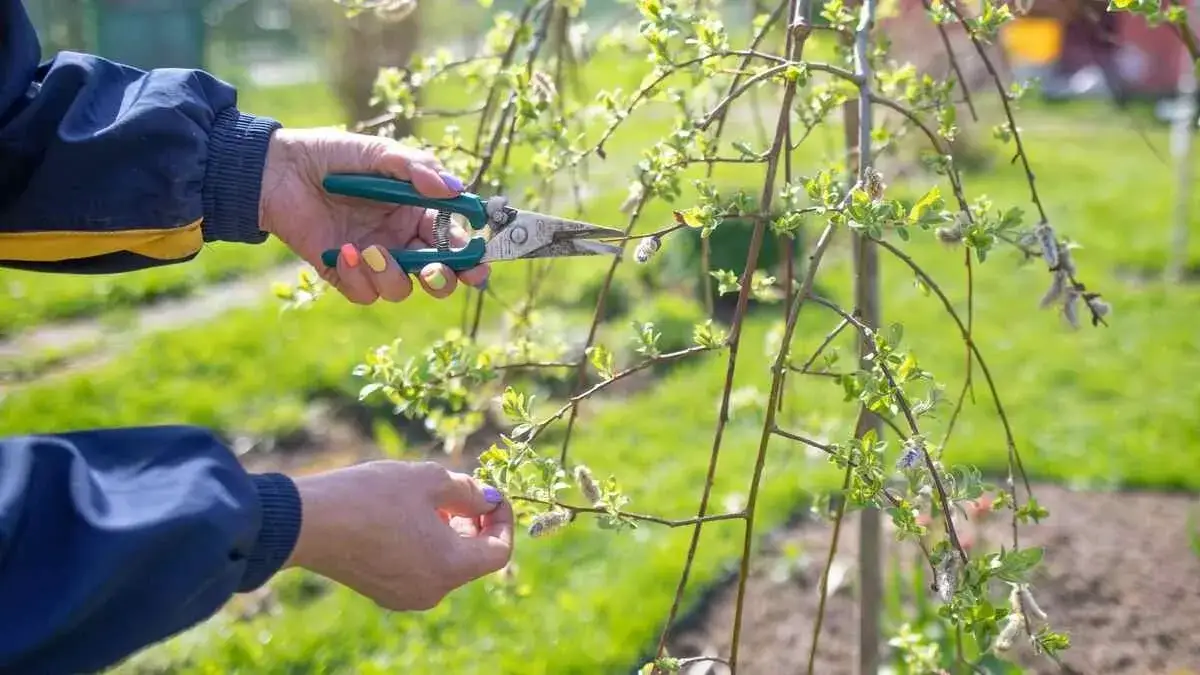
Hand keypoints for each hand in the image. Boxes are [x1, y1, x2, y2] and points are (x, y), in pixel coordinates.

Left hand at [258, 128, 490, 303]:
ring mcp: (373, 260)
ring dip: (391, 275)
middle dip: (443, 279)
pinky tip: (345, 252)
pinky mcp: (344, 274)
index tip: (479, 263)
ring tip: (369, 250)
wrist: (276, 171)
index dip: (470, 256)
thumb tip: (454, 188)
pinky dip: (359, 277)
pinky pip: (365, 293)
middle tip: (434, 272)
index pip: (454, 241)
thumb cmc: (330, 156)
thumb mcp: (377, 152)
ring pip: (402, 289)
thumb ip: (416, 168)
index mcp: (416, 212)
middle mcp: (400, 240)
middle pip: (438, 275)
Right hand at [284, 460, 512, 610]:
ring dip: (450, 531)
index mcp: (450, 568)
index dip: (503, 520)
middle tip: (462, 490)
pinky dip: (427, 544)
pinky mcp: (383, 591)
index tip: (491, 493)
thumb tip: (487, 500)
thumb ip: (468, 492)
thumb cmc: (371, 497)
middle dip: (476, 523)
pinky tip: (408, 516)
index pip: (499, 552)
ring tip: (432, 498)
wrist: (307, 522)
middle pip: (473, 559)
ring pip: (446, 564)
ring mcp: (406, 596)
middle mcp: (432, 591)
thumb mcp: (428, 481)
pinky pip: (422, 569)